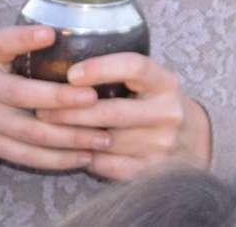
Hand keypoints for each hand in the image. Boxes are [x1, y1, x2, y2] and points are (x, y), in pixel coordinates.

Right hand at [0, 25, 111, 173]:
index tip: (51, 34)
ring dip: (68, 139)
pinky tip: (82, 157)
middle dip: (62, 102)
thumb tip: (60, 34)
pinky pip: (25, 157)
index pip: (1, 43)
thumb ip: (17, 43)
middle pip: (22, 97)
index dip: (24, 39)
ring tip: (102, 139)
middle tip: (96, 101)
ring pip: (29, 134)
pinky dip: (55, 159)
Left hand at [36, 53, 211, 180]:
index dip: (101, 67)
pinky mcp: (152, 172)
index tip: (71, 73)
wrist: (193, 141)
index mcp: (165, 82)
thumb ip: (120, 72)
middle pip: (112, 111)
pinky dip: (86, 157)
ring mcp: (162, 146)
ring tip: (47, 129)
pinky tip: (70, 148)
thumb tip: (64, 61)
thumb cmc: (155, 102)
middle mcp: (168, 113)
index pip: (134, 66)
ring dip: (71, 136)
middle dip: (71, 110)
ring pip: (105, 141)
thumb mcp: (149, 81)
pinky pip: (108, 166)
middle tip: (42, 108)